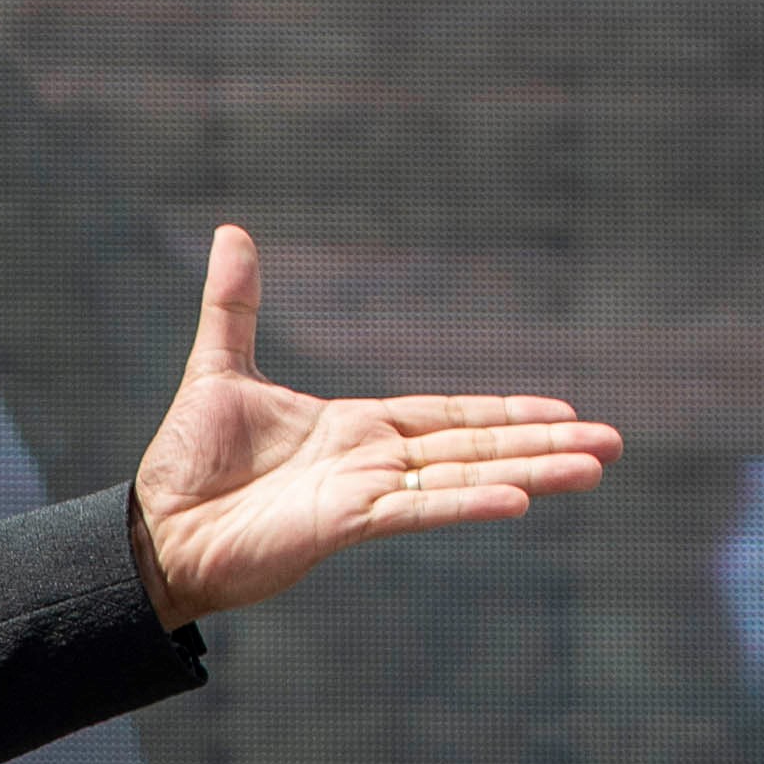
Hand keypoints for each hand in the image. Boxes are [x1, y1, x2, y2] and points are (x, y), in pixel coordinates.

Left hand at [129, 226, 624, 623]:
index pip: (446, 416)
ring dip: (530, 470)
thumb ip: (236, 305)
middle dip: (543, 443)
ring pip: (462, 477)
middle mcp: (370, 463)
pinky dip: (466, 503)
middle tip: (611, 445)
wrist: (152, 531)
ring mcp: (362, 495)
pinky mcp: (342, 525)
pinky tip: (520, 499)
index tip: (562, 411)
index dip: (503, 411)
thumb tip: (232, 232)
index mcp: (354, 430)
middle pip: (474, 445)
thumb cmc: (182, 465)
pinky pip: (416, 511)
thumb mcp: (218, 369)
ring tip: (594, 468)